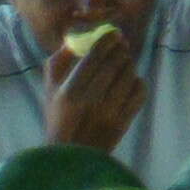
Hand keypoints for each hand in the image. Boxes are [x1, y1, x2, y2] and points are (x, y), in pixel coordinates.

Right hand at [43, 26, 145, 153]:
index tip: (114, 34)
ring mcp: (109, 113)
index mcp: (69, 92)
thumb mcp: (50, 91)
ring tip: (125, 62)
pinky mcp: (124, 122)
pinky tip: (131, 82)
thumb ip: (59, 62)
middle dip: (120, 50)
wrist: (71, 155)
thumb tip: (76, 39)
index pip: (93, 58)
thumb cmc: (59, 118)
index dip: (107, 42)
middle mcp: (90, 101)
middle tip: (122, 44)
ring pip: (129, 76)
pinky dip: (139, 83)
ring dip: (129, 65)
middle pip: (114, 65)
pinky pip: (139, 94)